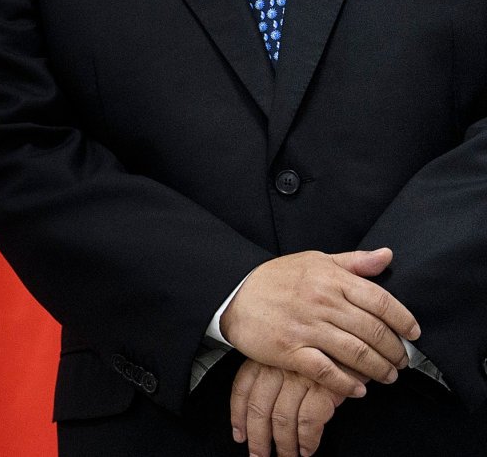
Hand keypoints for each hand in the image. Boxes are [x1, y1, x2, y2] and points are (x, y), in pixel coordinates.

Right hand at [219, 248, 419, 394]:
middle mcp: (321, 303)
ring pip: (356, 353)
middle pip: (373, 331)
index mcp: (330, 279)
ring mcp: (305, 328)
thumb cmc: (275, 279)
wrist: (232, 294)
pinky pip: (327, 372)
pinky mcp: (289, 350)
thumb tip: (387, 256)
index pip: (380, 301)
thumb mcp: (313, 261)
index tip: (414, 334)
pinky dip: (347, 384)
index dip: (403, 320)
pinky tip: (358, 389)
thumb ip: (352, 262)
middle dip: (395, 351)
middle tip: (401, 361)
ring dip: (378, 370)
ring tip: (387, 376)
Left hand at [230, 359, 340, 456]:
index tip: (239, 434)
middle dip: (258, 438)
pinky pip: (308, 422)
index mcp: (266, 357)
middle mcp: (279, 366)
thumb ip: (274, 374)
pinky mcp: (324, 387)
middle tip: (259, 455)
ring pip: (282, 419)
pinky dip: (307, 440)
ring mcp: (301, 377)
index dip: (238, 415)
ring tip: (287, 456)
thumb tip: (259, 410)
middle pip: (259, 408)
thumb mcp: (291, 355)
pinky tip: (307, 449)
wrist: (357, 342)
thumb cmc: (325, 351)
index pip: (242, 388)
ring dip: (284, 444)